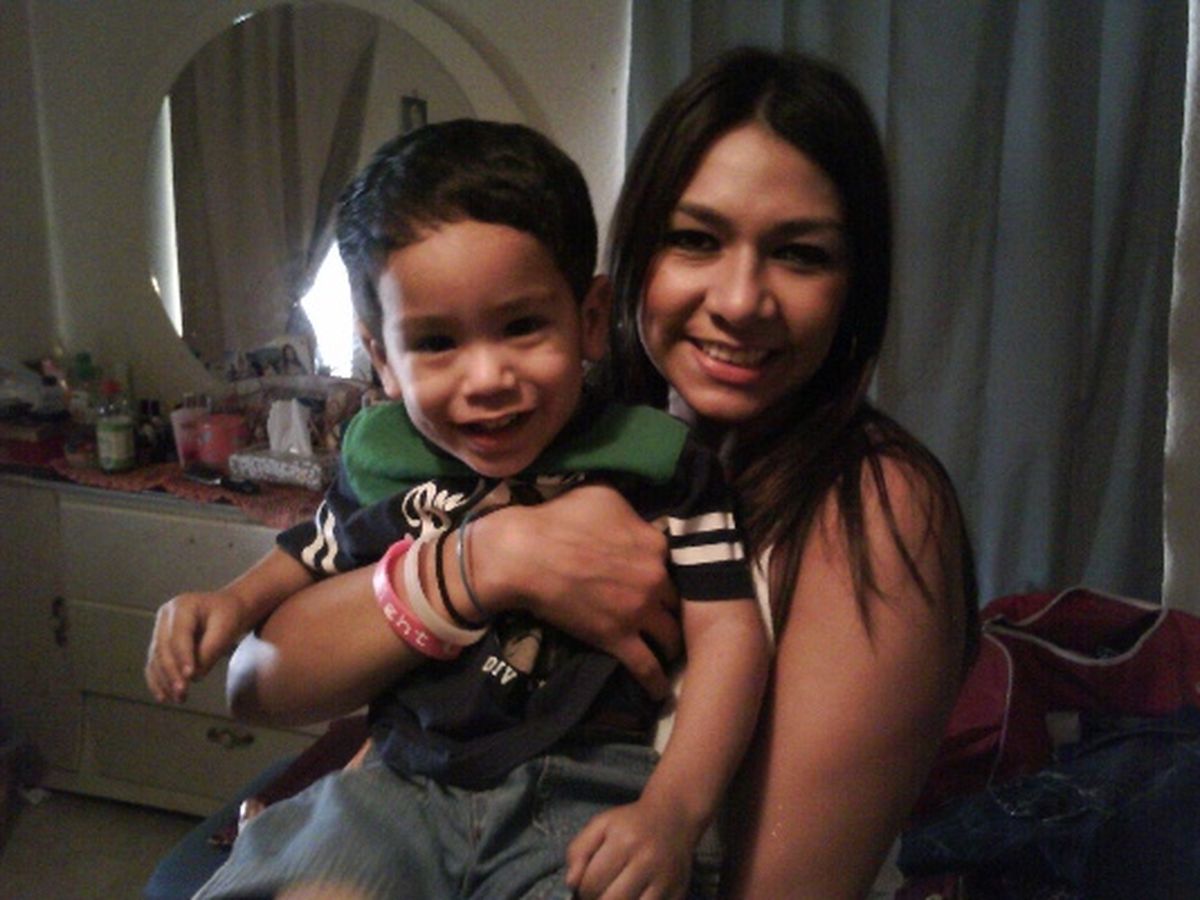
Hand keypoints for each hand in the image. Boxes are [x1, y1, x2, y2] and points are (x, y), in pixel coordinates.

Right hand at [145, 590, 247, 702]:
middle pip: (163, 648)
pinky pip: (155, 664)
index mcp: (183, 606)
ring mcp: (160, 629)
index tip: (190, 676)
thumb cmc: (229, 615)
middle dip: (172, 673)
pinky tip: (164, 696)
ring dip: (164, 681)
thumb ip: (211, 651)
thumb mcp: (227, 628)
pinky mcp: (160, 643)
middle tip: (182, 692)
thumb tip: (193, 677)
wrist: (227, 608)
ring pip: (156, 659)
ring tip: (179, 698)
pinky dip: (158, 681)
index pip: (179, 635)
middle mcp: (166, 616)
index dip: (183, 657)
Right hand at [473, 485, 681, 698]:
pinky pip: (646, 666)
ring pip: (670, 636)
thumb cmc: (558, 519)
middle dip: (673, 610)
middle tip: (666, 617)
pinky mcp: (617, 639)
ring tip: (669, 653)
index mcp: (654, 544)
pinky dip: (656, 682)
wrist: (525, 554)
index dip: (666, 574)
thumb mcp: (602, 496)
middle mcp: (654, 579)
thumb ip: (631, 512)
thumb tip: (639, 522)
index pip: (674, 564)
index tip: (661, 583)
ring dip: (671, 645)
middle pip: (676, 601)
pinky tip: (661, 692)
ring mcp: (638, 612)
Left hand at [565, 796, 697, 899]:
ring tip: (615, 895)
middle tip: (600, 894)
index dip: (582, 890)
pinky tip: (632, 897)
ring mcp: (665, 879)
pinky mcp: (677, 892)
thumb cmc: (632, 823)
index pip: (591, 883)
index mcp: (624, 841)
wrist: (674, 817)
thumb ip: (578, 850)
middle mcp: (647, 860)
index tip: (586, 885)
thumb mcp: (601, 825)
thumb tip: (571, 882)